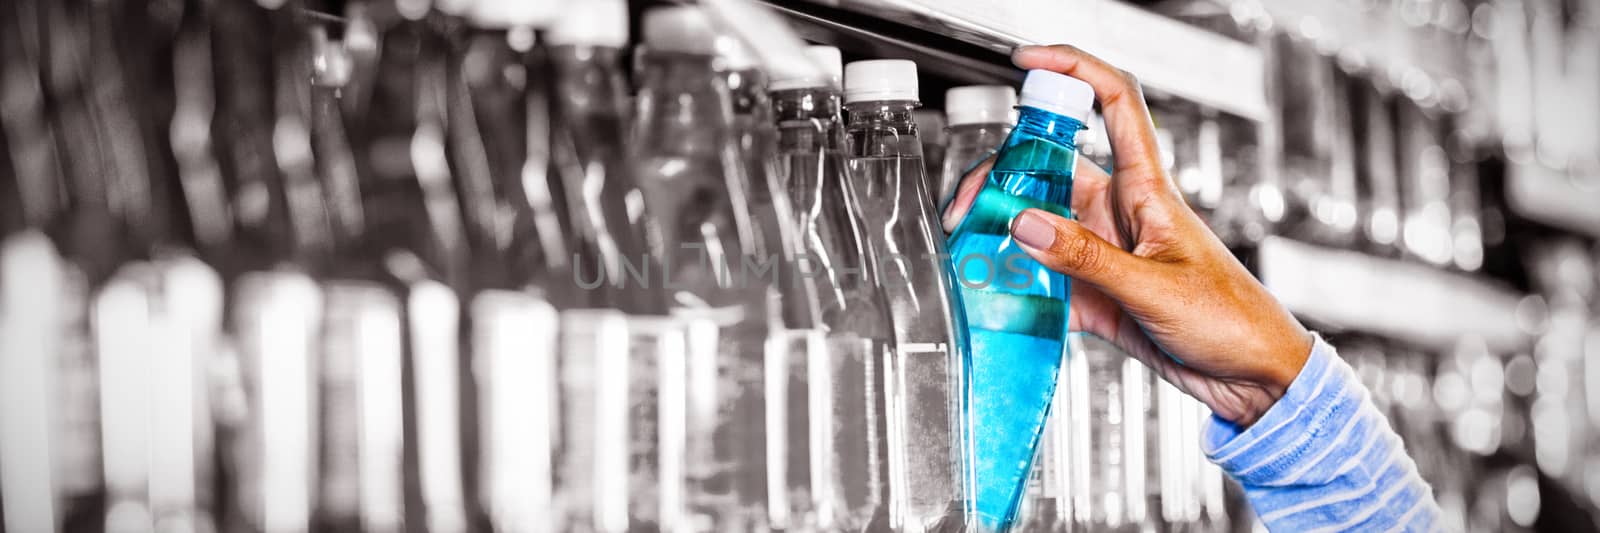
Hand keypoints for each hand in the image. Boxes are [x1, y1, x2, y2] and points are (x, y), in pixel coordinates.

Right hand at [943, 45, 1312, 426]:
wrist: (1254, 379)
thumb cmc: (1233, 321)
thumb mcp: (1156, 287)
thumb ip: (1088, 257)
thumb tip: (1025, 224)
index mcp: (1147, 191)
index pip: (1113, 104)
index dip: (1072, 69)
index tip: (1026, 62)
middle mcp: (1120, 213)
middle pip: (1050, 168)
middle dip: (1002, 176)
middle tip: (968, 207)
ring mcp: (1104, 252)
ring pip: (1037, 223)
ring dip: (1002, 234)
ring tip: (971, 252)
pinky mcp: (1095, 293)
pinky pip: (1043, 277)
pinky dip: (1015, 283)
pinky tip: (995, 295)